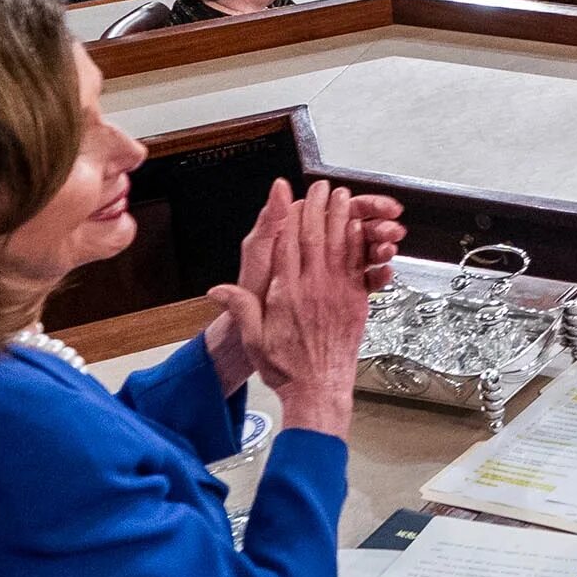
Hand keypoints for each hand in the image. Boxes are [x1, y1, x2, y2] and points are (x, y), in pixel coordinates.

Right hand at [213, 181, 380, 438]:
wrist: (319, 390)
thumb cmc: (286, 368)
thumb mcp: (254, 338)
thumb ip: (240, 308)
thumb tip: (217, 290)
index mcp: (284, 294)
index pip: (285, 245)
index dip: (288, 217)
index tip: (288, 197)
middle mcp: (312, 288)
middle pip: (314, 237)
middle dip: (317, 207)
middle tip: (319, 186)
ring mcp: (336, 292)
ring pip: (340, 245)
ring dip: (340, 217)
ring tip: (342, 195)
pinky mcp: (355, 301)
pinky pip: (357, 264)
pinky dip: (358, 242)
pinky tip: (359, 226)